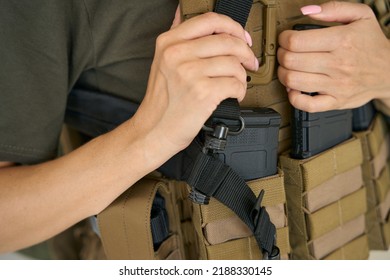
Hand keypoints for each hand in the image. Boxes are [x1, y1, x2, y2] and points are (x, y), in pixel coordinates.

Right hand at [132, 10, 257, 154]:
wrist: (154, 130)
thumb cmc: (161, 101)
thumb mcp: (161, 62)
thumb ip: (176, 37)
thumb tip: (181, 12)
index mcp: (168, 42)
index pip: (210, 20)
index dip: (233, 26)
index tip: (242, 37)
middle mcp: (177, 54)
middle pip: (227, 41)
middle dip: (246, 53)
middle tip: (250, 62)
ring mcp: (190, 73)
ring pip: (234, 64)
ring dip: (242, 75)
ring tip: (237, 83)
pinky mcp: (203, 93)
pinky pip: (235, 84)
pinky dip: (240, 91)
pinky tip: (233, 96)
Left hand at [277, 1, 389, 111]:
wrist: (389, 71)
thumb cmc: (371, 44)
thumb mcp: (361, 16)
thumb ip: (334, 8)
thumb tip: (307, 11)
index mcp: (342, 40)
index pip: (296, 42)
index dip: (284, 39)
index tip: (285, 38)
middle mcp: (338, 64)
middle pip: (291, 61)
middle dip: (281, 55)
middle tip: (284, 52)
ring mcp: (336, 85)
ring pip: (293, 82)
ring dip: (283, 74)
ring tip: (288, 68)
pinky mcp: (336, 102)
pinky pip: (306, 105)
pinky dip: (293, 97)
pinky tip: (294, 88)